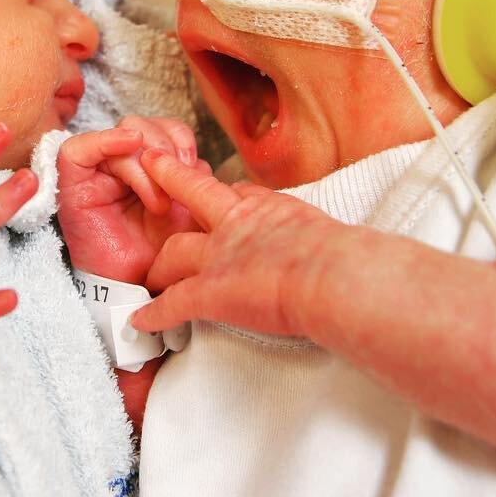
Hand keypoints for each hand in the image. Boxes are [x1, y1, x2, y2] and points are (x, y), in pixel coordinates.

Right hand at [56, 117, 206, 283]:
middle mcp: (121, 161)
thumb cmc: (158, 250)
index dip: (180, 138)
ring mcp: (96, 170)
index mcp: (149, 165)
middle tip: (176, 188)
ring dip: (146, 162)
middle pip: (143, 125)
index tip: (194, 164)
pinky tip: (129, 145)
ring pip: (122, 133)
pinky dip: (106, 141)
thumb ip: (192, 179)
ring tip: (158, 201)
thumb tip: (195, 161)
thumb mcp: (186, 210)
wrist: (136, 287)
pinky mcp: (72, 182)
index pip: (163, 127)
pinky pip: (79, 148)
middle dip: (165, 149)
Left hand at [131, 148, 367, 337]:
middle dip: (171, 183)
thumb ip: (328, 243)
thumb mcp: (335, 236)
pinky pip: (172, 302)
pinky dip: (154, 313)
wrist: (332, 276)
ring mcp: (220, 256)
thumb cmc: (348, 261)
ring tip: (147, 276)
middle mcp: (238, 224)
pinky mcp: (210, 291)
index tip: (219, 198)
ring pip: (174, 251)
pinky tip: (139, 321)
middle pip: (195, 196)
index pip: (239, 193)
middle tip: (154, 175)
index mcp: (272, 209)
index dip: (224, 196)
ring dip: (159, 265)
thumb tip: (356, 262)